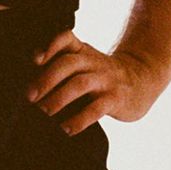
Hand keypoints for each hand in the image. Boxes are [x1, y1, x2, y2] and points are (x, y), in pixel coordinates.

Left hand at [27, 28, 167, 133]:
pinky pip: (96, 109)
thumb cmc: (102, 74)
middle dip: (46, 80)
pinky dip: (79, 120)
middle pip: (67, 64)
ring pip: (80, 85)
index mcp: (82, 51)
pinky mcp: (115, 99)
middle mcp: (93, 62)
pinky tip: (66, 129)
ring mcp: (105, 80)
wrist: (142, 79)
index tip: (35, 59)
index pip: (65, 39)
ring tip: (44, 113)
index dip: (50, 46)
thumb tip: (29, 86)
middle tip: (30, 97)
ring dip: (58, 99)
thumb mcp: (84, 62)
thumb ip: (60, 65)